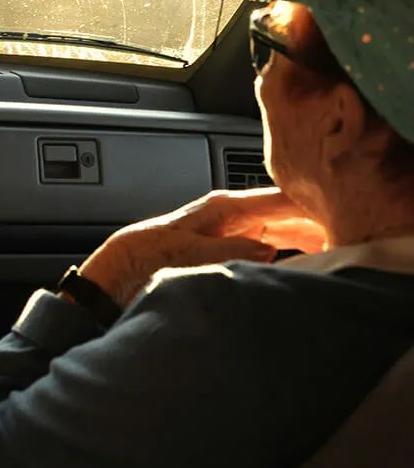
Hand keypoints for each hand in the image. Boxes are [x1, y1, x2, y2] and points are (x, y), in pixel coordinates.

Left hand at [80, 189, 327, 308]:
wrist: (121, 269)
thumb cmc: (147, 256)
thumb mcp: (189, 253)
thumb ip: (231, 249)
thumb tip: (270, 247)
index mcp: (226, 206)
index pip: (282, 199)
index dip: (314, 205)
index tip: (340, 216)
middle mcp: (234, 213)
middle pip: (289, 210)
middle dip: (318, 220)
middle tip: (347, 236)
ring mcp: (234, 227)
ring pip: (284, 225)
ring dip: (308, 235)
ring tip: (334, 248)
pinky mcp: (231, 243)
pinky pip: (272, 240)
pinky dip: (293, 247)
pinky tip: (308, 258)